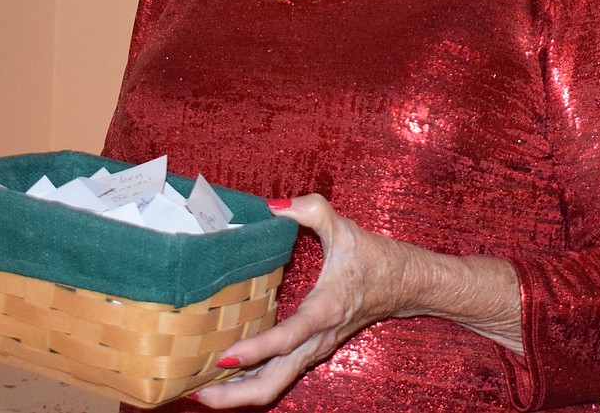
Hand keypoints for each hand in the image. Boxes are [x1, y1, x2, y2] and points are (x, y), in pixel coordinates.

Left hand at [191, 193, 414, 407]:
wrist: (404, 283)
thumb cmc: (374, 257)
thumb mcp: (344, 227)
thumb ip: (311, 209)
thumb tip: (273, 205)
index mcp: (325, 310)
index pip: (288, 338)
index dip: (256, 350)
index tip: (224, 356)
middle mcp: (318, 338)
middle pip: (275, 382)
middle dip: (235, 394)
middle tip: (195, 390)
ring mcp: (315, 349)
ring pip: (275, 384)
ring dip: (239, 391)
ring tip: (199, 386)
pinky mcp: (312, 350)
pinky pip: (279, 374)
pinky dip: (251, 379)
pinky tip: (226, 370)